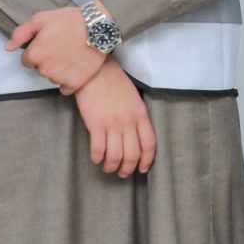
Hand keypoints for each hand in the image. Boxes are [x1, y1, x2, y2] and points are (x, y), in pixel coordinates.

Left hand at [6, 5, 106, 93]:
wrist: (99, 28)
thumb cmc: (70, 21)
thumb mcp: (41, 19)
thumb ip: (21, 33)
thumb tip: (8, 48)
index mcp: (35, 54)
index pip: (26, 60)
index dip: (36, 50)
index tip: (49, 42)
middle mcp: (45, 69)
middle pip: (39, 69)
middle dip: (47, 59)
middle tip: (61, 46)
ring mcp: (60, 78)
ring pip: (52, 77)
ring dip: (58, 69)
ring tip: (71, 53)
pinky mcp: (75, 83)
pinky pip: (65, 88)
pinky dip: (68, 80)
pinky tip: (75, 66)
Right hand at [74, 59, 155, 176]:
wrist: (94, 69)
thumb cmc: (113, 82)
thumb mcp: (133, 98)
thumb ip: (136, 117)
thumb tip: (135, 136)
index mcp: (141, 115)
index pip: (149, 144)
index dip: (146, 161)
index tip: (142, 169)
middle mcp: (128, 122)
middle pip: (132, 155)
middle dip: (128, 169)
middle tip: (122, 173)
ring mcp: (112, 124)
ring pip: (115, 156)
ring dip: (111, 166)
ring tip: (108, 168)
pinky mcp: (95, 124)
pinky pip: (98, 149)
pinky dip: (97, 157)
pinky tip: (95, 158)